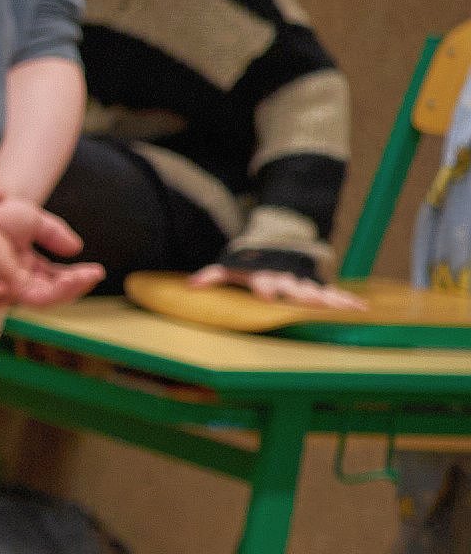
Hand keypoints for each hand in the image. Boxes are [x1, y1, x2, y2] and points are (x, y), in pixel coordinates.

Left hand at [0, 193, 99, 307]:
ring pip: (42, 301)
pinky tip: (64, 277)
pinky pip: (29, 298)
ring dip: (64, 289)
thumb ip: (54, 235)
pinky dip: (50, 291)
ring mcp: (6, 286)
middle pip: (51, 296)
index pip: (54, 282)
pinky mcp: (1, 288)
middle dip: (75, 287)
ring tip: (75, 276)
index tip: (97, 272)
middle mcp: (15, 281)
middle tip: (92, 276)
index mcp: (24, 268)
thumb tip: (77, 249)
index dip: (77, 280)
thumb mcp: (33, 221)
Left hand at [188, 261, 367, 310]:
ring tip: (352, 308)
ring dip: (335, 300)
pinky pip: (333, 293)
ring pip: (320, 292)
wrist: (273, 244)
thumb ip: (211, 276)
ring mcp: (303, 282)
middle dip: (308, 297)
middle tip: (320, 305)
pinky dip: (347, 299)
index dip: (265, 288)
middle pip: (297, 289)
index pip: (263, 282)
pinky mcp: (316, 285)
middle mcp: (286, 279)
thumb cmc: (248, 263)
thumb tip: (190, 285)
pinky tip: (362, 307)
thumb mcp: (228, 267)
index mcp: (264, 276)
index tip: (267, 297)